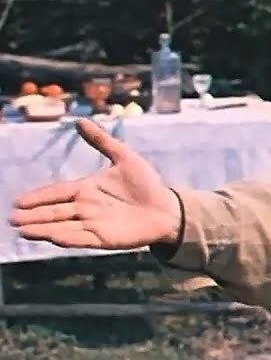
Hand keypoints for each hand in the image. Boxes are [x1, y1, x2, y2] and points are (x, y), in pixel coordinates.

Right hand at [9, 118, 182, 249]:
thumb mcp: (124, 157)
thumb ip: (101, 141)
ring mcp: (94, 224)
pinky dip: (68, 237)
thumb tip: (79, 121)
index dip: (38, 197)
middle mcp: (85, 208)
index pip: (57, 192)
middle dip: (33, 215)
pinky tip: (52, 237)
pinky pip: (83, 238)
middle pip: (54, 212)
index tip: (18, 201)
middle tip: (12, 219)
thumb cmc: (146, 183)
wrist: (167, 207)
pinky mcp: (105, 238)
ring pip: (63, 226)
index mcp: (86, 189)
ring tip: (22, 230)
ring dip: (43, 228)